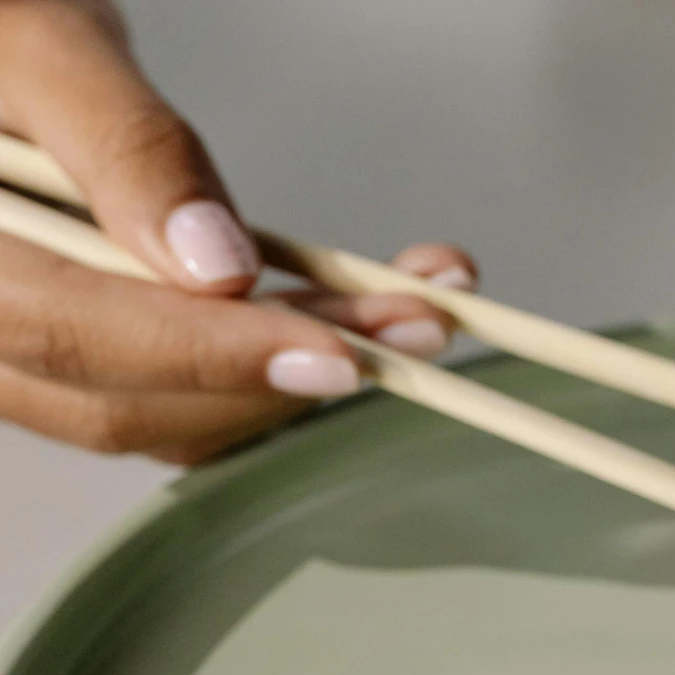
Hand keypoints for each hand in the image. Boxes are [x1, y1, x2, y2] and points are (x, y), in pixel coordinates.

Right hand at [0, 0, 477, 459]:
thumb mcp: (41, 41)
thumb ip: (121, 148)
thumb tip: (217, 267)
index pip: (78, 334)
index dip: (213, 353)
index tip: (335, 351)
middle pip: (134, 400)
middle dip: (287, 369)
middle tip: (416, 325)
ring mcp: (20, 361)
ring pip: (165, 413)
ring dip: (298, 372)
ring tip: (411, 314)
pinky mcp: (79, 356)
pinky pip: (174, 393)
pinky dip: (269, 363)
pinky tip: (351, 316)